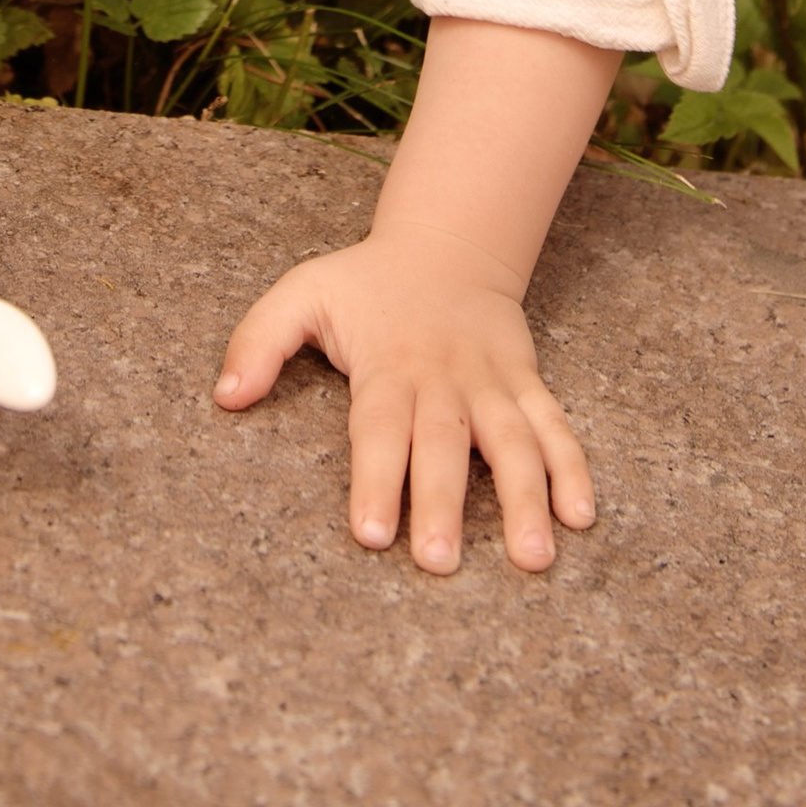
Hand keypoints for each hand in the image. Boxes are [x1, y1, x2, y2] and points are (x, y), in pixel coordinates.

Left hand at [215, 226, 595, 574]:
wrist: (447, 245)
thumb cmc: (366, 285)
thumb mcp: (303, 293)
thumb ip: (258, 341)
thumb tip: (225, 397)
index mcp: (387, 366)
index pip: (379, 428)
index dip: (376, 479)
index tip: (372, 533)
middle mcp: (443, 379)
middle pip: (444, 444)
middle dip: (443, 504)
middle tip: (439, 561)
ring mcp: (490, 384)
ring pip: (512, 441)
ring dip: (524, 498)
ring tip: (531, 557)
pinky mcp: (525, 385)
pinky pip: (554, 426)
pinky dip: (572, 468)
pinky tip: (580, 515)